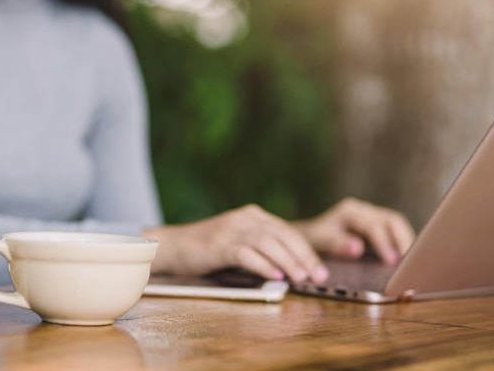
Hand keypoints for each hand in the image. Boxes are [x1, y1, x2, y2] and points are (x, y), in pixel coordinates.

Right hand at [143, 204, 329, 283]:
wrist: (173, 245)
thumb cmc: (209, 249)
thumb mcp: (239, 243)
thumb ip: (262, 249)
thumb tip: (292, 270)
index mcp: (253, 215)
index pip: (287, 230)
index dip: (306, 251)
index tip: (320, 270)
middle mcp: (245, 218)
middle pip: (282, 234)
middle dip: (303, 256)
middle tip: (318, 276)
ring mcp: (231, 229)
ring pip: (267, 241)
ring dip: (288, 260)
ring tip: (301, 278)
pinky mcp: (219, 244)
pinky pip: (245, 252)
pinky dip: (263, 264)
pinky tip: (276, 275)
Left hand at [294, 198, 414, 264]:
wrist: (306, 235)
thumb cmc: (312, 239)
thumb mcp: (320, 241)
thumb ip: (337, 244)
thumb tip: (358, 248)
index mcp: (350, 211)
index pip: (374, 226)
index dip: (384, 244)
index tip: (392, 261)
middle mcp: (362, 210)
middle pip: (391, 220)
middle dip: (403, 240)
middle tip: (410, 262)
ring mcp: (370, 215)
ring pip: (396, 224)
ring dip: (405, 241)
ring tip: (412, 261)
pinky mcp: (374, 225)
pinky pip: (393, 231)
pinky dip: (401, 243)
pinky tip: (405, 258)